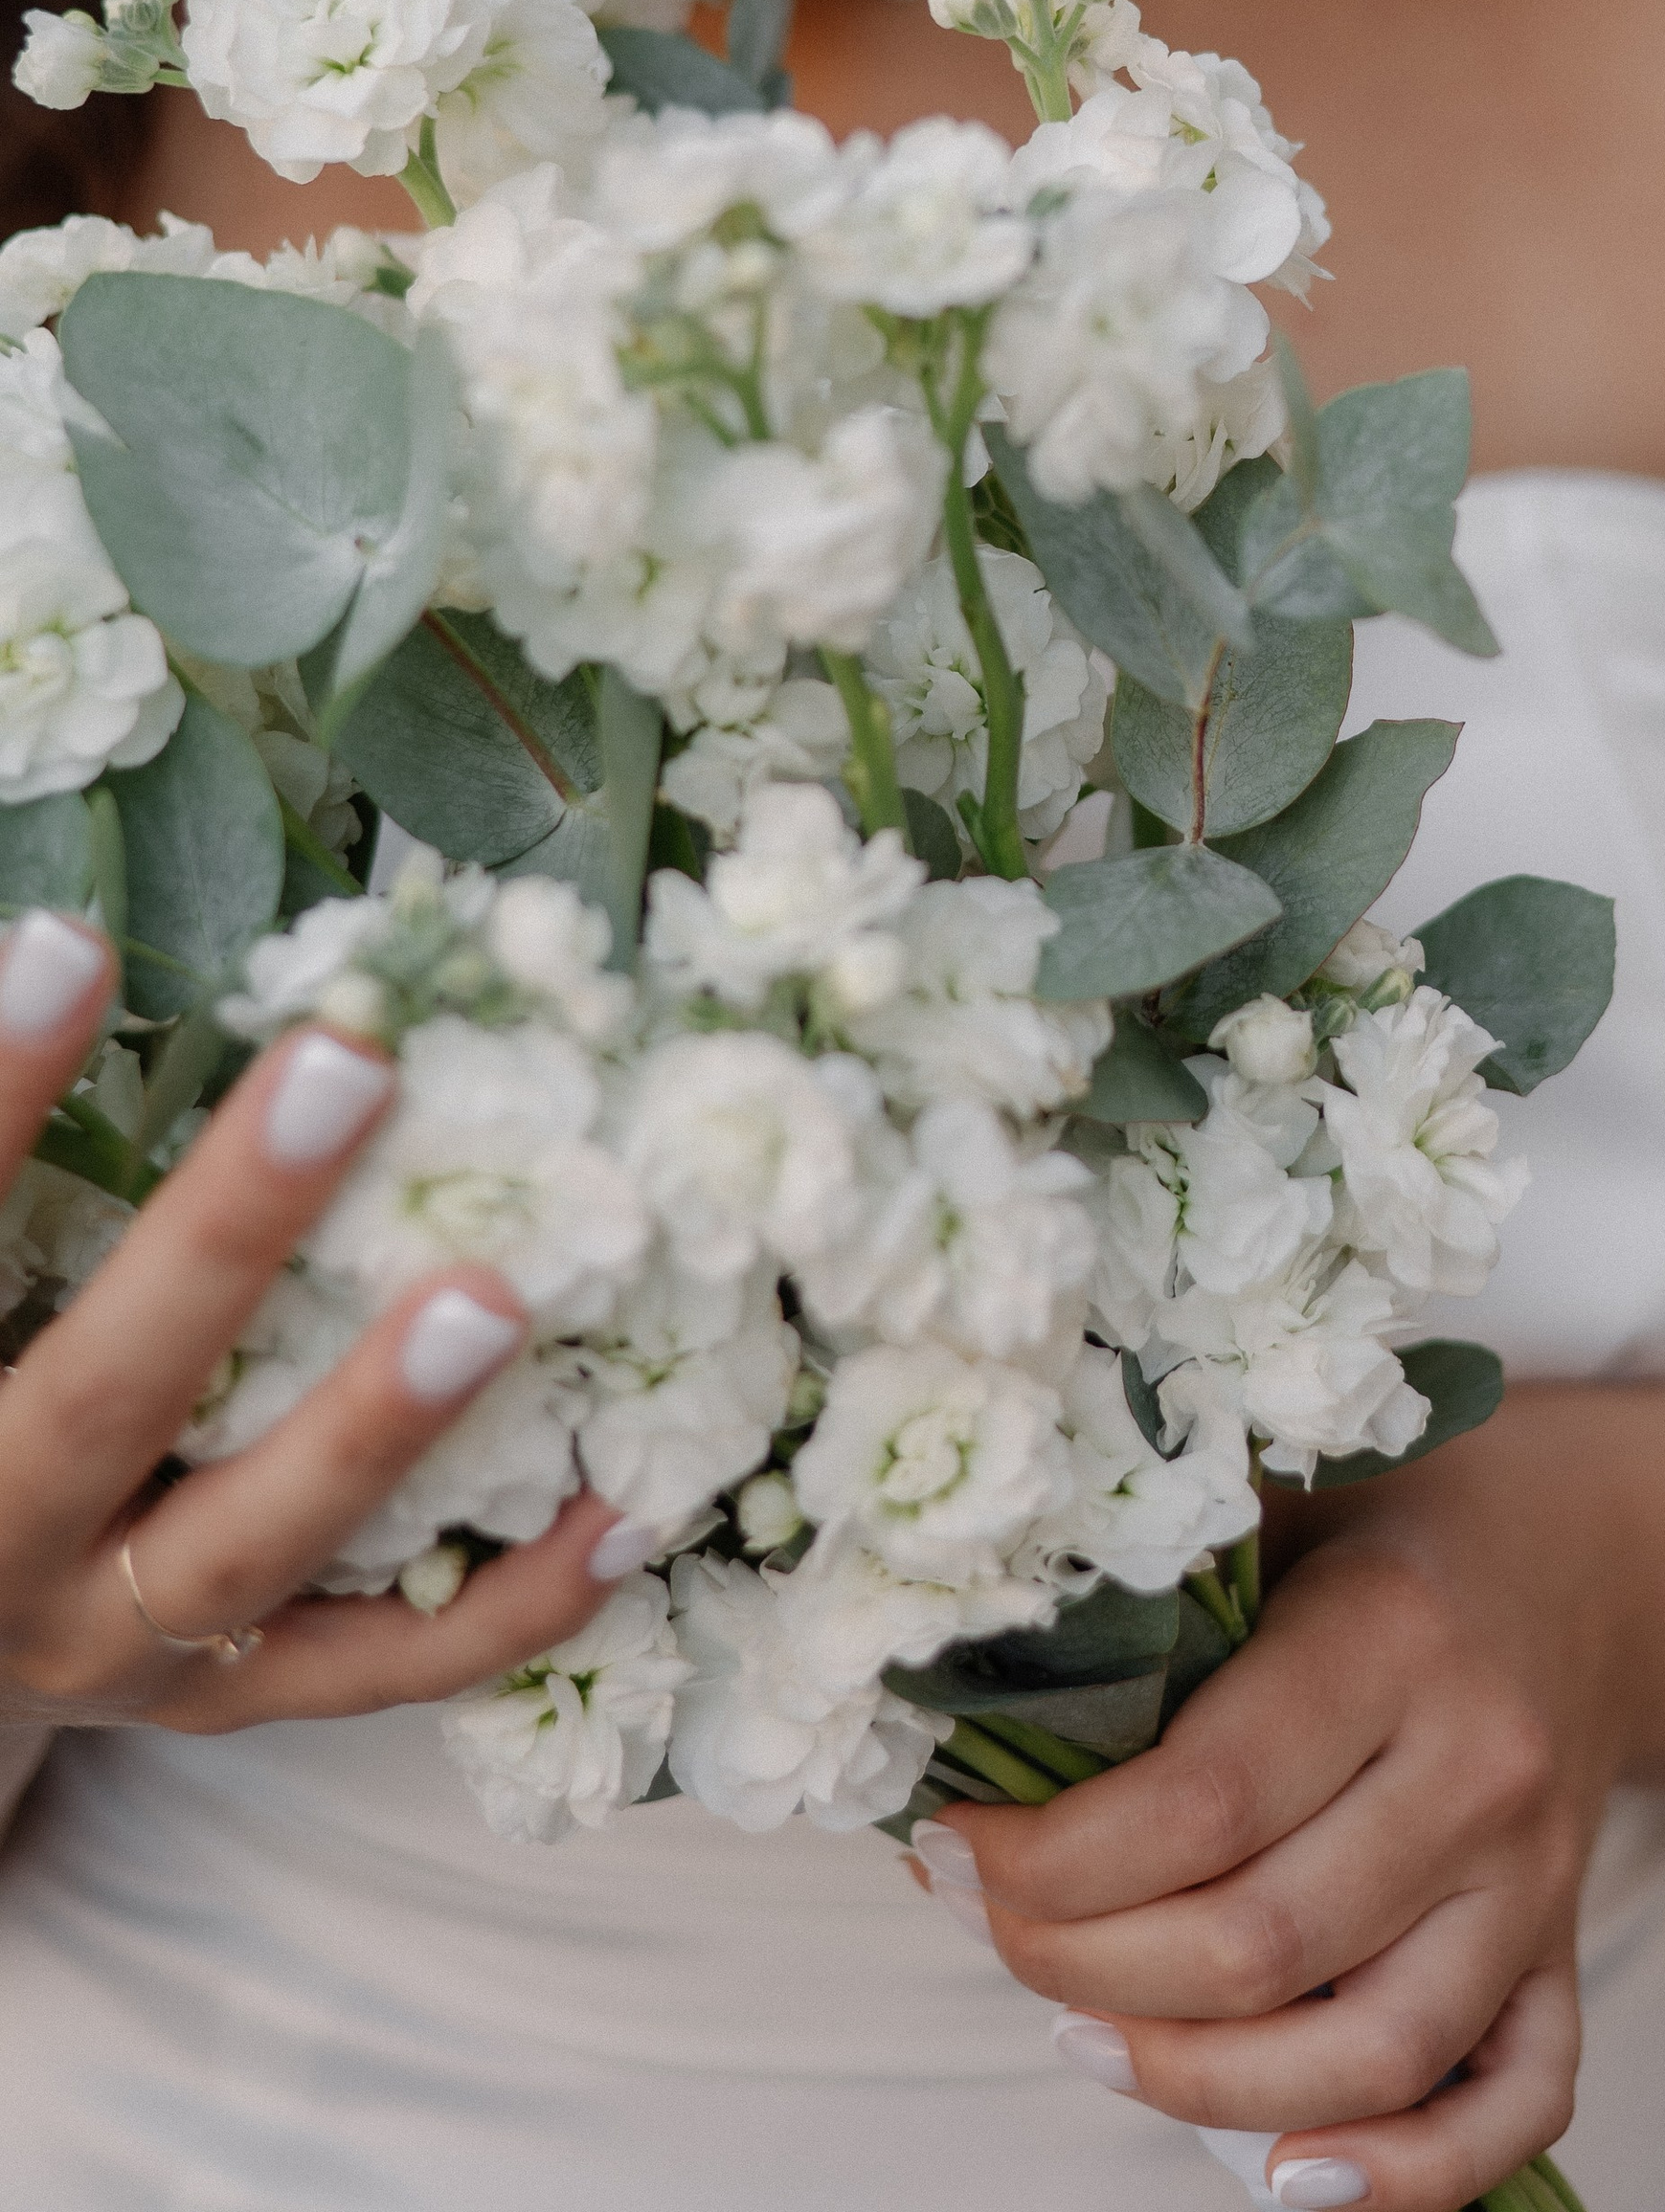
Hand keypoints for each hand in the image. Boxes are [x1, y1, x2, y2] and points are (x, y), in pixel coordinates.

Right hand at [0, 908, 636, 1732]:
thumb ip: (20, 1176)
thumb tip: (57, 943)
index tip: (65, 940)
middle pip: (108, 1395)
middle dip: (226, 1233)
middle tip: (348, 1068)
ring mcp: (118, 1644)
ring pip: (250, 1543)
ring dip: (373, 1423)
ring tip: (494, 1300)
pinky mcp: (226, 1700)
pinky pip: (376, 1666)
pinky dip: (511, 1604)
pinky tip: (626, 1508)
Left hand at [937, 1413, 1615, 2211]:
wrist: (1587, 1553)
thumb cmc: (1386, 1519)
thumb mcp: (1272, 1496)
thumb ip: (1151, 1582)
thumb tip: (956, 1687)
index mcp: (1393, 1636)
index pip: (1201, 1804)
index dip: (1050, 1861)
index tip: (952, 1845)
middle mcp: (1477, 1769)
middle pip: (1258, 1947)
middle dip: (1080, 1965)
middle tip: (984, 1924)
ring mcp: (1535, 1880)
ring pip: (1369, 2057)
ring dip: (1193, 2081)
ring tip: (1075, 2035)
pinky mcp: (1567, 1954)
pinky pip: (1515, 2107)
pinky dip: (1408, 2174)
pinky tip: (1284, 2174)